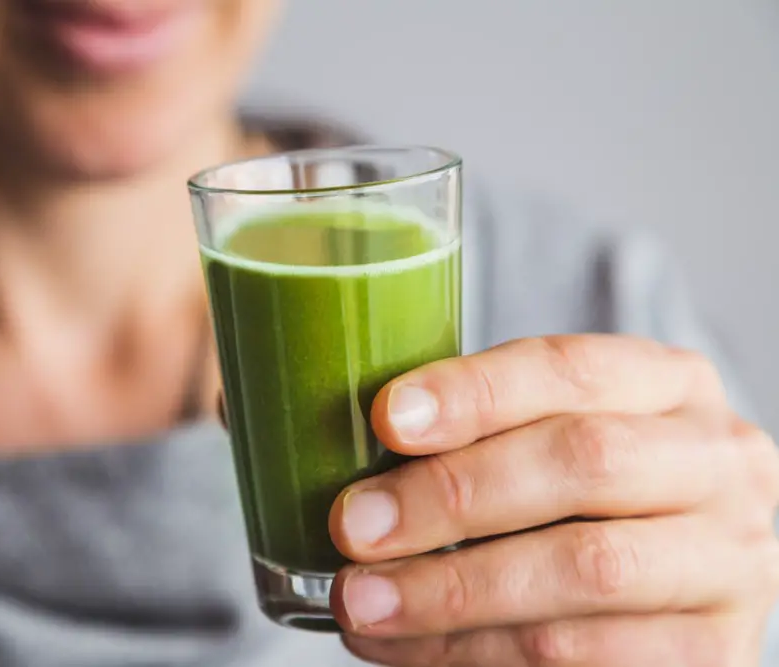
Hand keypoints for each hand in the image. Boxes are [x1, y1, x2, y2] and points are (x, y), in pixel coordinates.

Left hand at [328, 335, 778, 665]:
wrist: (674, 580)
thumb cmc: (585, 494)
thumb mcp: (553, 435)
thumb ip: (486, 433)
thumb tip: (360, 459)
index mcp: (669, 383)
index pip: (569, 367)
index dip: (474, 392)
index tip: (386, 419)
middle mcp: (716, 460)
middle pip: (581, 462)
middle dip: (451, 495)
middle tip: (355, 526)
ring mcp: (729, 558)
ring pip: (582, 569)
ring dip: (451, 592)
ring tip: (362, 601)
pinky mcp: (717, 649)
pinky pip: (585, 654)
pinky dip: (479, 653)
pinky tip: (411, 646)